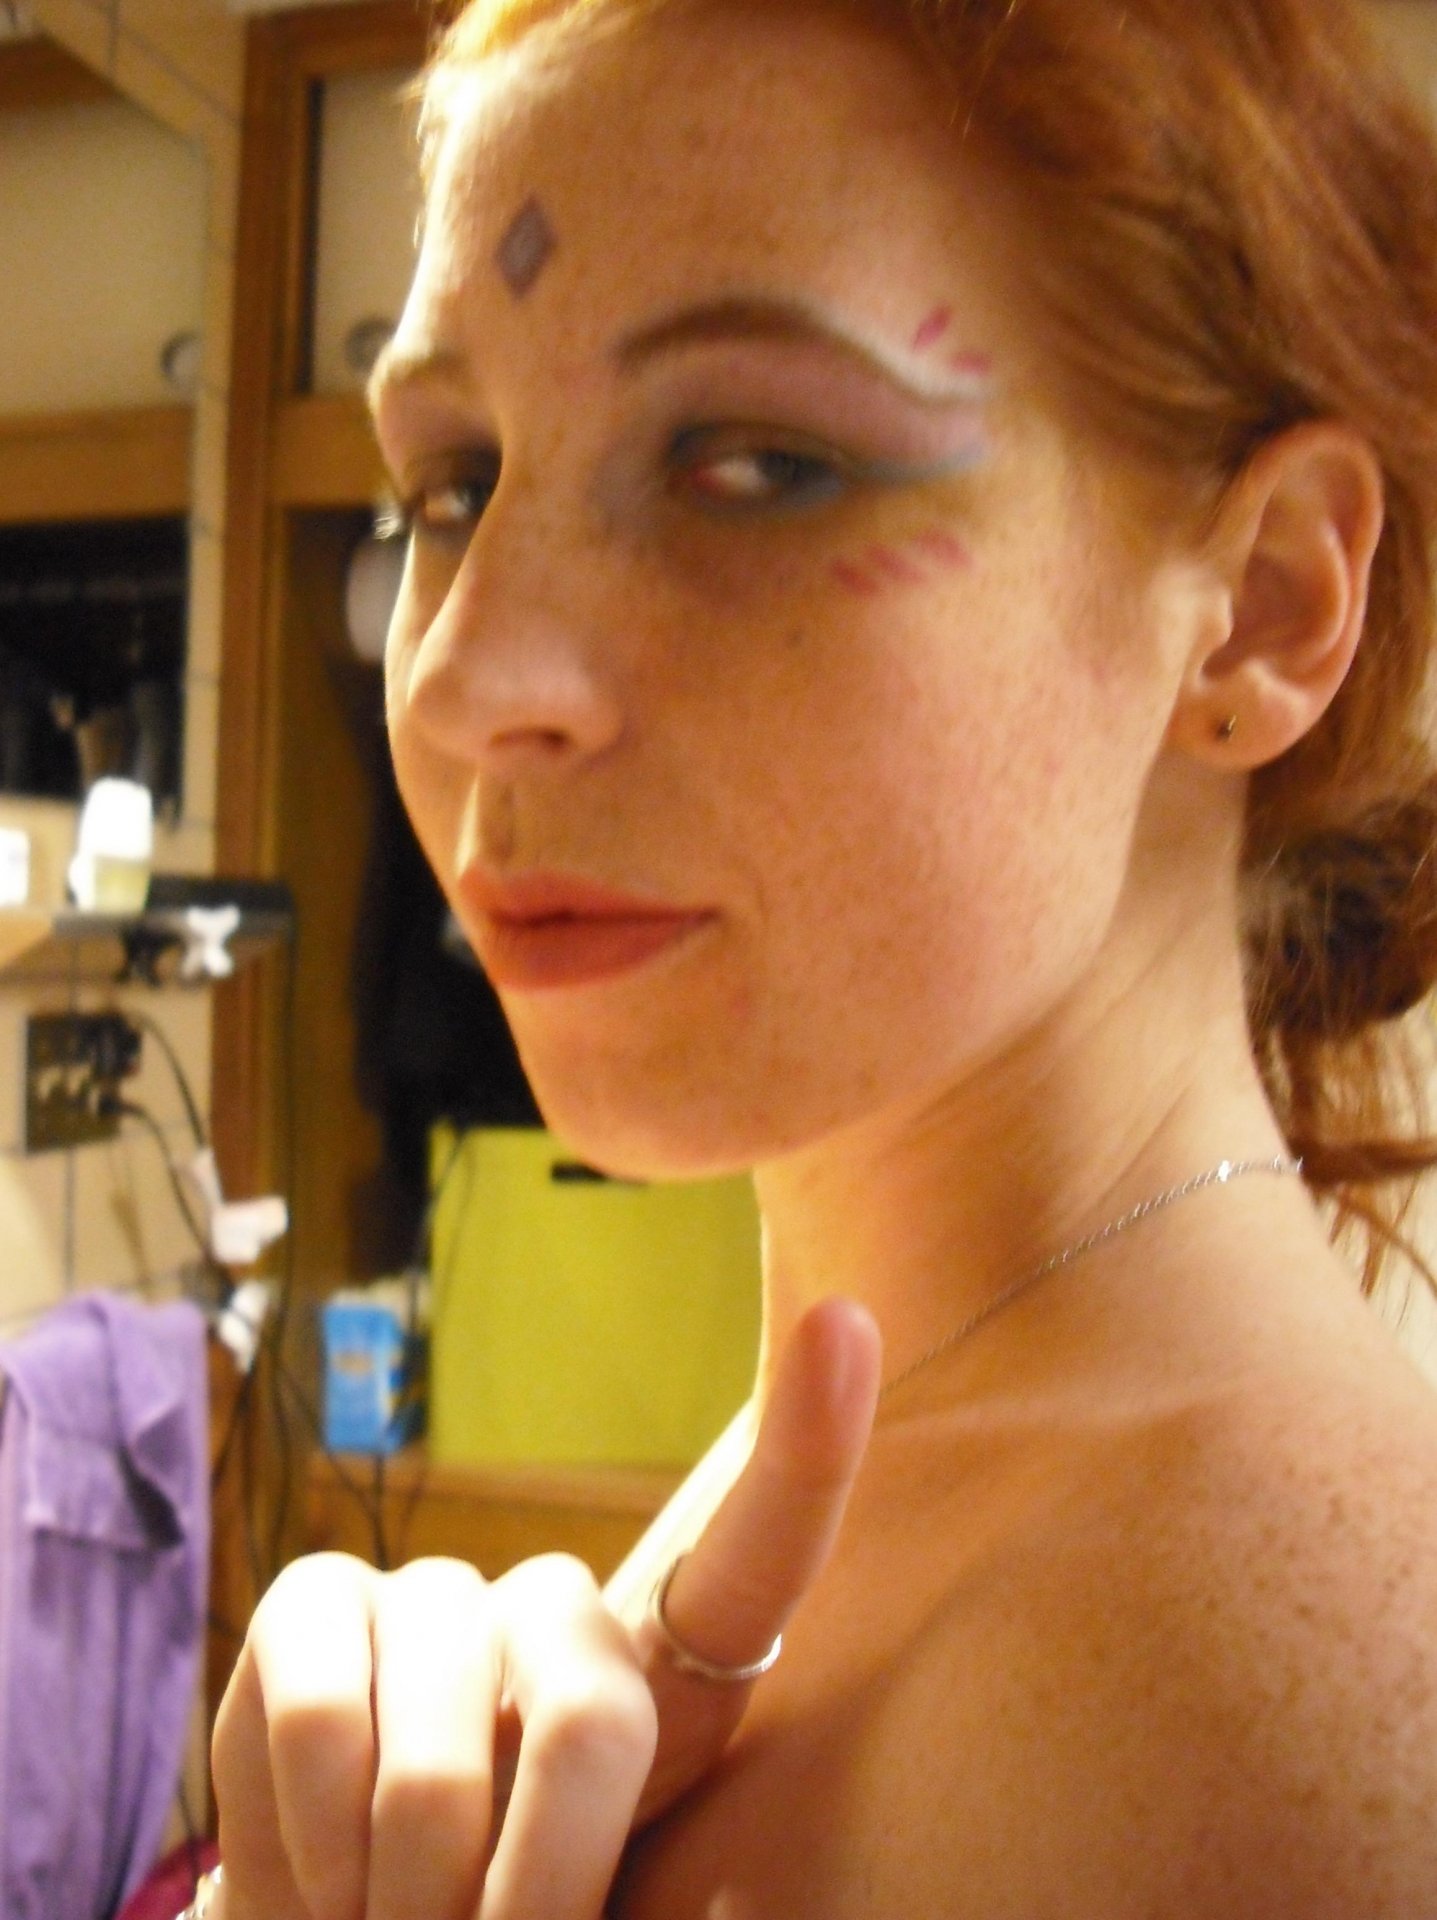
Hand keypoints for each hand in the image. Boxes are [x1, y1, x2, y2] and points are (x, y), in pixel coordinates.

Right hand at [208, 1298, 879, 1919]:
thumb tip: (712, 1552)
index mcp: (663, 1677)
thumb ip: (629, 1840)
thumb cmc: (495, 1917)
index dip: (809, 1446)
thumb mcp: (595, 1888)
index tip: (847, 1322)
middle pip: (594, 1725)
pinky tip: (318, 1876)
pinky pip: (324, 1724)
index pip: (758, 1556)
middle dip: (533, 1899)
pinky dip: (314, 1851)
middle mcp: (560, 1606)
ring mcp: (436, 1591)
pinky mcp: (313, 1598)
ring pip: (439, 1767)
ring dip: (404, 1906)